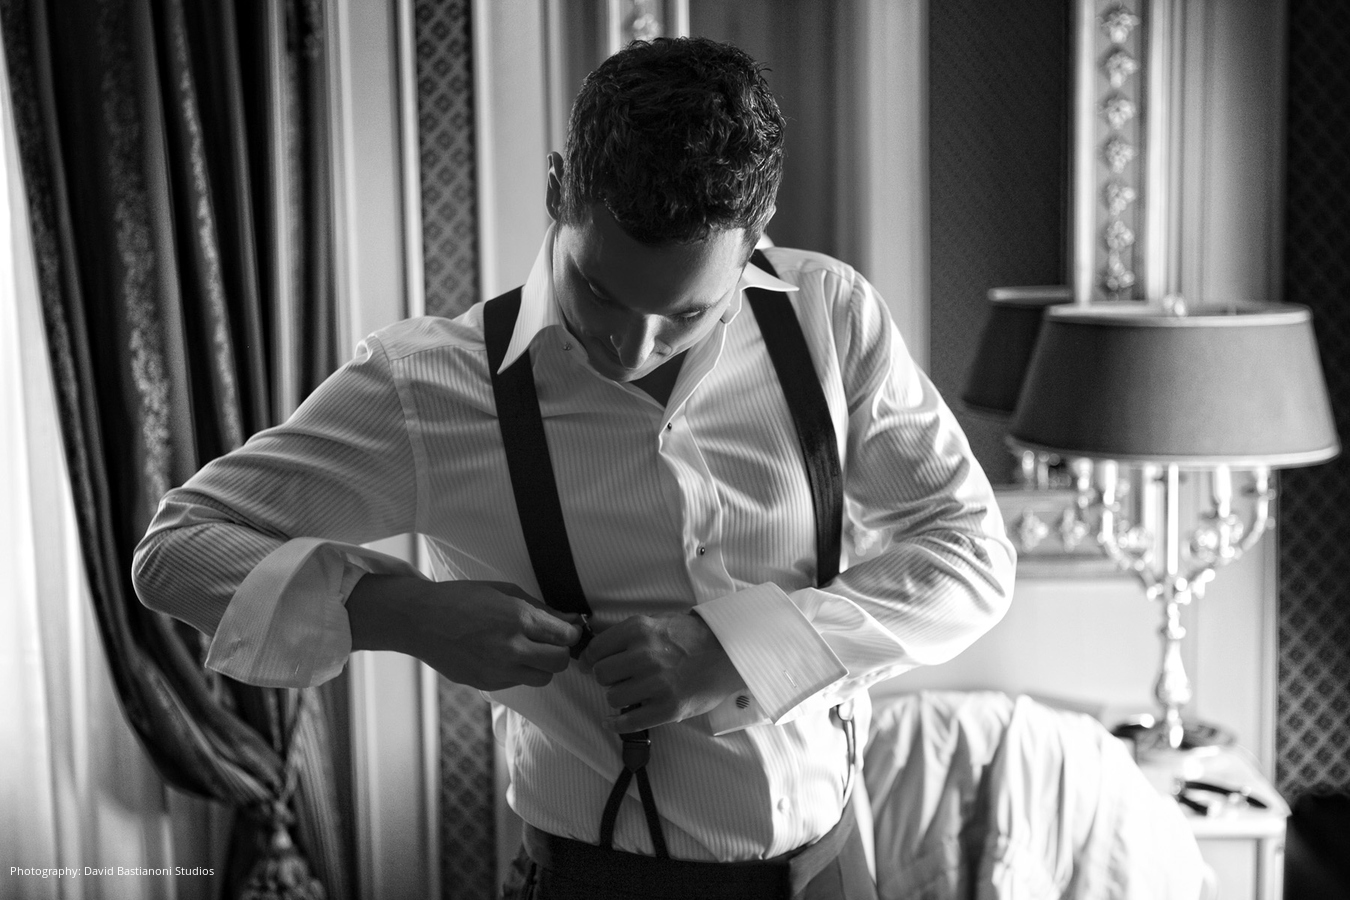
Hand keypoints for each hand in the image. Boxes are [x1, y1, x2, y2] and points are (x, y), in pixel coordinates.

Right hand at [348, 575, 581, 690]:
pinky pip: (518, 683)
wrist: (420, 621)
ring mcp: (498, 670)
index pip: (566, 637)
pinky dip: (519, 672)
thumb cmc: (462, 598)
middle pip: (560, 663)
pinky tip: (503, 656)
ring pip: (543, 679)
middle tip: (550, 642)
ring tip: (528, 650)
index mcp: (518, 618)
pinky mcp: (487, 684)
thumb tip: (572, 620)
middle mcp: (511, 648)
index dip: (571, 634)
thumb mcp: (505, 592)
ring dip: (542, 666)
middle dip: (560, 652)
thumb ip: (542, 609)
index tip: (566, 630)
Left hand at [579, 612, 746, 731]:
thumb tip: (594, 650)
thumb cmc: (692, 639)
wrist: (728, 655)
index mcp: (640, 630)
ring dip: (618, 698)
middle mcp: (645, 655)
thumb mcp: (658, 623)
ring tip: (631, 694)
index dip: (591, 660)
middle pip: (601, 675)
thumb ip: (629, 634)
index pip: (596, 650)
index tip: (591, 666)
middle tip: (618, 679)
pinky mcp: (668, 708)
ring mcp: (657, 683)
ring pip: (612, 698)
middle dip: (606, 679)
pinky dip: (616, 724)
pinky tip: (612, 722)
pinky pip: (629, 722)